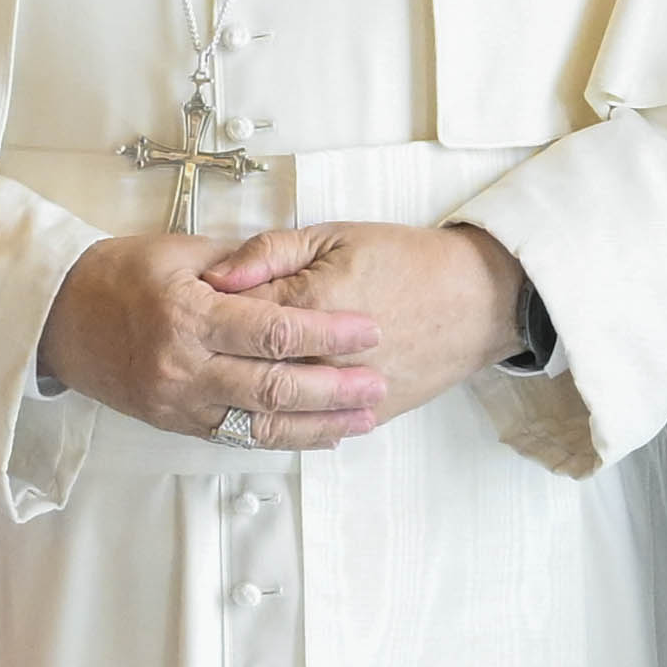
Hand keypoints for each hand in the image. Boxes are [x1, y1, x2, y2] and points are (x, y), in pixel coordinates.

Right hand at [40, 226, 385, 444]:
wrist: (56, 317)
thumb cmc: (118, 275)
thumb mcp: (179, 251)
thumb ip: (242, 263)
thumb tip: (298, 272)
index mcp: (188, 314)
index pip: (274, 330)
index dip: (328, 334)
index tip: (369, 329)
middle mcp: (183, 366)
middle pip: (274, 387)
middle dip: (334, 389)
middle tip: (377, 383)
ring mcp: (177, 402)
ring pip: (260, 424)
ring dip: (317, 425)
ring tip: (361, 419)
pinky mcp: (175, 423)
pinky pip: (237, 437)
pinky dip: (282, 438)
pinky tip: (318, 435)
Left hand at [216, 222, 530, 434]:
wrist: (475, 299)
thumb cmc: (407, 260)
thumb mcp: (333, 236)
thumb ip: (269, 253)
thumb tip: (217, 275)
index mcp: (306, 305)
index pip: (232, 316)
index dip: (207, 311)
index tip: (191, 305)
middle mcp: (319, 358)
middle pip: (243, 367)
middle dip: (215, 359)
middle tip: (197, 350)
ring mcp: (341, 392)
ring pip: (271, 407)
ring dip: (238, 396)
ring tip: (218, 383)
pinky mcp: (364, 414)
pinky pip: (309, 430)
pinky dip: (280, 423)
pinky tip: (259, 411)